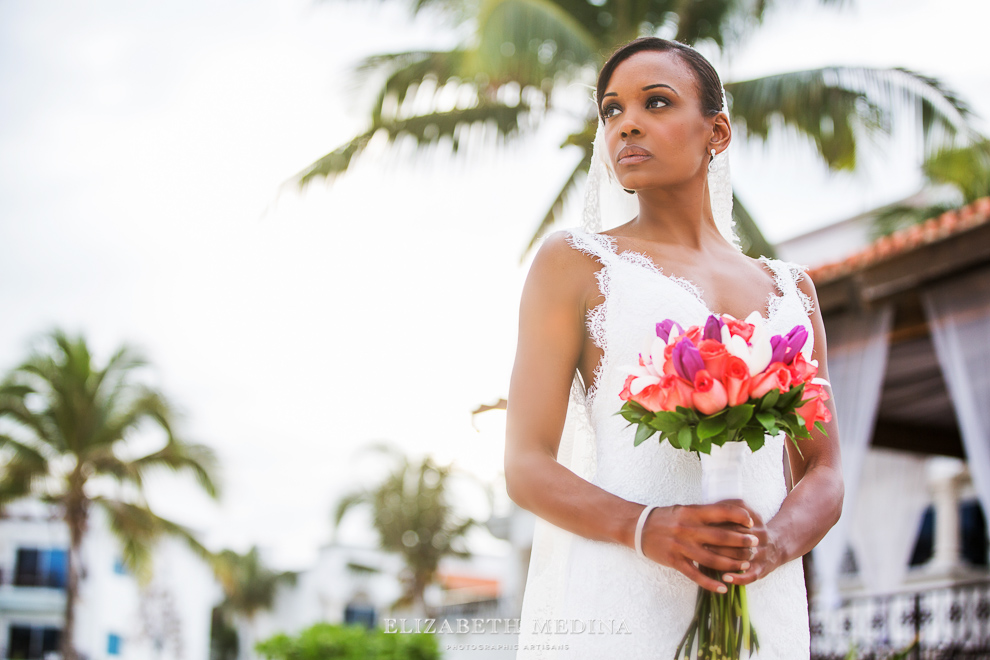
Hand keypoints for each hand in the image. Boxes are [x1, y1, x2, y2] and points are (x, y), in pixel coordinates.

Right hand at [639, 503, 759, 592]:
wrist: (638, 527)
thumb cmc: (665, 517)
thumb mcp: (684, 510)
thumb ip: (704, 514)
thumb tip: (729, 515)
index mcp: (691, 513)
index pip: (720, 511)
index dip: (738, 516)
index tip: (750, 521)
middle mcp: (687, 529)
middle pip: (721, 537)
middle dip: (741, 541)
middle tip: (755, 543)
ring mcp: (681, 546)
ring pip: (712, 559)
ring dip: (731, 564)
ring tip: (745, 565)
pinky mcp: (674, 561)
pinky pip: (696, 575)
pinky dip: (710, 583)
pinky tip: (723, 588)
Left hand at [704, 501, 781, 586]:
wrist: (777, 545)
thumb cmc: (751, 528)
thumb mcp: (747, 512)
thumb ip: (729, 508)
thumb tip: (705, 507)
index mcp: (754, 519)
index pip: (736, 518)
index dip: (719, 521)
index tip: (702, 525)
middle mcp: (759, 535)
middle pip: (739, 536)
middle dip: (719, 540)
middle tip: (700, 542)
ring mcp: (761, 553)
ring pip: (743, 556)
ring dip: (725, 558)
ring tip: (707, 559)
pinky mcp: (762, 569)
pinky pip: (751, 575)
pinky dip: (738, 577)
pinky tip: (725, 577)